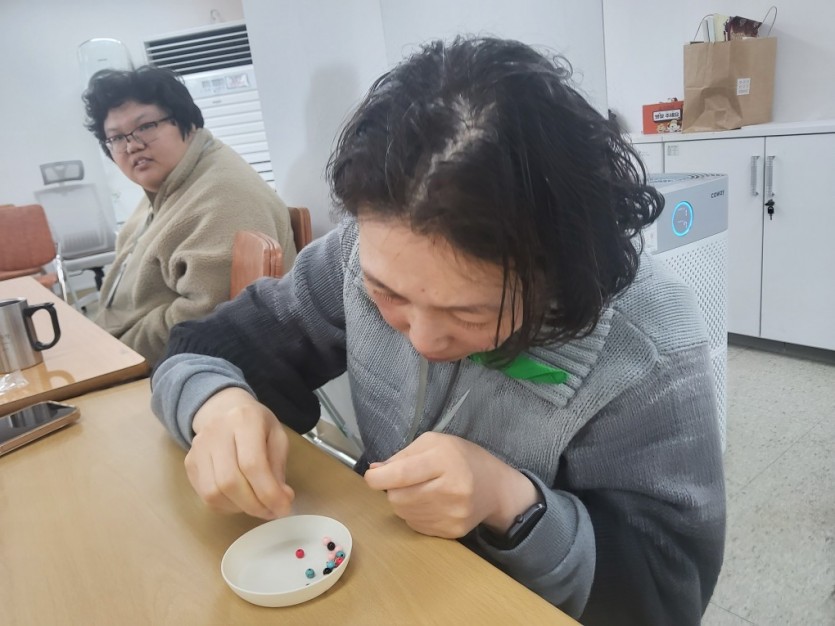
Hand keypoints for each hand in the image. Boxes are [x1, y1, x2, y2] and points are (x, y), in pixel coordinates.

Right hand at [185, 387, 294, 518]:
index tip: (284, 508)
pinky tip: (241, 500)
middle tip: (272, 512)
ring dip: (240, 508)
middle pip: (230, 481)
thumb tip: (282, 499)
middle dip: (255, 505)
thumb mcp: (277, 436)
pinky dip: (227, 506)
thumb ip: (279, 467)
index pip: (253, 463)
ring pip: (214, 493)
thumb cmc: (256, 424)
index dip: (268, 492)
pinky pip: (206, 496)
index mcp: (244, 420)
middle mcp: (216, 432)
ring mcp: (198, 448)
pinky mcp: (189, 463)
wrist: (223, 408)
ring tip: (258, 506)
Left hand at [363, 431, 538, 538]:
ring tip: (420, 490)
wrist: (496, 488)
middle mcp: (450, 490)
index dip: (378, 478)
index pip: (401, 474)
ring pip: (404, 513)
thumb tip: (375, 471)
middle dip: (392, 489)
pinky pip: (416, 526)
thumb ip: (403, 455)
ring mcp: (452, 514)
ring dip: (403, 502)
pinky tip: (429, 503)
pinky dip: (415, 514)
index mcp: (444, 460)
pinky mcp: (452, 532)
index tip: (372, 477)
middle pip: (397, 497)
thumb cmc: (463, 458)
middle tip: (404, 481)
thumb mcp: (435, 443)